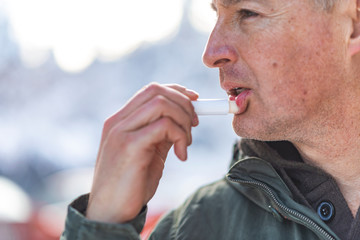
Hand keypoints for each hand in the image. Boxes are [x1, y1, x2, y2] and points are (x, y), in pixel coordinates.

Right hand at [86, 83, 198, 222]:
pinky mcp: (129, 146)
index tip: (195, 101)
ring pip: (162, 104)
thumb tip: (184, 119)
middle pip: (157, 91)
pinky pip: (163, 126)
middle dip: (184, 104)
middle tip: (194, 125)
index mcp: (120, 120)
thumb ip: (162, 133)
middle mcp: (118, 121)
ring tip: (185, 144)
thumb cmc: (130, 184)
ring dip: (183, 121)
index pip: (151, 90)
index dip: (177, 90)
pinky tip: (181, 156)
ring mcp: (121, 132)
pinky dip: (180, 136)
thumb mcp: (149, 153)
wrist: (110, 212)